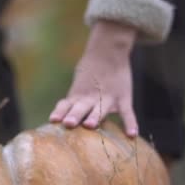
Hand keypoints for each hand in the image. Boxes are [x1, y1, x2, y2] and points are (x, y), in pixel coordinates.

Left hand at [49, 20, 138, 136]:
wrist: (109, 49)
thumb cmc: (91, 69)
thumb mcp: (79, 84)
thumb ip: (75, 101)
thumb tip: (65, 118)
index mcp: (77, 96)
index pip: (65, 105)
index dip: (59, 112)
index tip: (53, 120)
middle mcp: (90, 98)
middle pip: (80, 108)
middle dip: (74, 116)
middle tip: (68, 123)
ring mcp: (108, 98)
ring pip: (100, 109)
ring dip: (94, 117)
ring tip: (90, 125)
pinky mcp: (123, 98)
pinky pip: (127, 113)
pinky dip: (130, 123)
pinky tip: (131, 135)